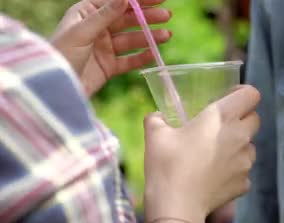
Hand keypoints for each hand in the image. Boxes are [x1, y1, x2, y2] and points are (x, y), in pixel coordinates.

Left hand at [52, 0, 171, 95]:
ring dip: (149, 37)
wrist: (54, 89)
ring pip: (131, 40)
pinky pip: (129, 60)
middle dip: (147, 18)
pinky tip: (155, 53)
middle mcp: (96, 29)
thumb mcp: (82, 32)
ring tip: (167, 36)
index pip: (116, 2)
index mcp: (86, 14)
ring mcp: (103, 48)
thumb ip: (105, 15)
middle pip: (126, 20)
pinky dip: (142, 57)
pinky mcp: (108, 67)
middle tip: (167, 16)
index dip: (138, 0)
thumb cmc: (61, 55)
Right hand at [144, 86, 260, 222]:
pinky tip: (215, 176)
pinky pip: (243, 171)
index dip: (243, 93)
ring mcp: (245, 162)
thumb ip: (158, 119)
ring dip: (239, 146)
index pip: (251, 94)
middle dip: (242, 118)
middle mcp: (240, 136)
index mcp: (222, 117)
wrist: (176, 206)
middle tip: (222, 126)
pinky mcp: (244, 183)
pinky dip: (233, 171)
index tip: (231, 97)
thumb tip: (157, 116)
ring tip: (216, 154)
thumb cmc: (167, 165)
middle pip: (255, 119)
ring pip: (251, 146)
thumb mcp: (155, 135)